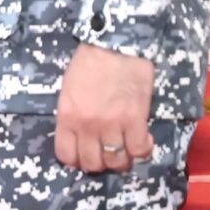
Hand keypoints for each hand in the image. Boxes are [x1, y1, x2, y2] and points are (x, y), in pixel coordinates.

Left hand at [54, 41, 155, 172]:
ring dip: (122, 158)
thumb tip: (79, 137)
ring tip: (125, 147)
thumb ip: (71, 116)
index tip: (84, 154)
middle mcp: (87, 126)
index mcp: (67, 116)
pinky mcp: (135, 120)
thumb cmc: (88, 63)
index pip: (66, 155)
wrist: (115, 45)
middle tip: (107, 151)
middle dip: (100, 162)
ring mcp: (112, 125)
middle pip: (93, 164)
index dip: (76, 159)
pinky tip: (143, 138)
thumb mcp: (68, 90)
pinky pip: (139, 151)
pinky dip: (142, 150)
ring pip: (117, 162)